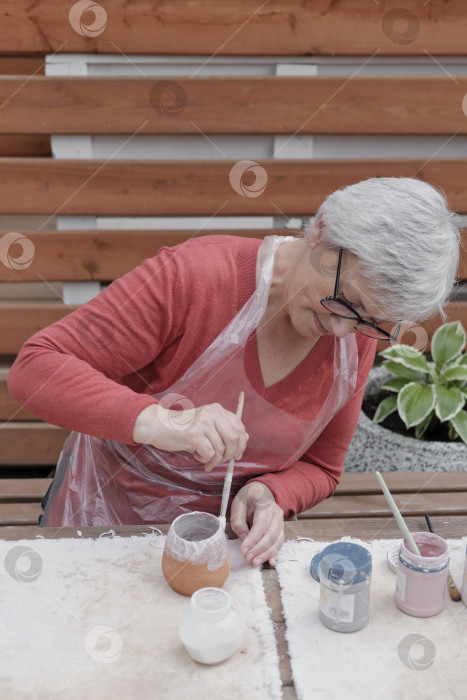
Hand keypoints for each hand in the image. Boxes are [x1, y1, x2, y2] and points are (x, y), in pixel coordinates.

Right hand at [132, 402, 247, 470]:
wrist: (157, 425)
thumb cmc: (181, 427)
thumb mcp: (205, 422)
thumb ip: (223, 427)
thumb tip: (245, 438)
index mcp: (216, 409)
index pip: (239, 426)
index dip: (242, 443)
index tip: (237, 455)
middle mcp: (211, 413)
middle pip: (234, 438)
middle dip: (230, 454)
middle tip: (222, 462)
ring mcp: (202, 423)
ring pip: (221, 448)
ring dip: (215, 460)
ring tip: (206, 461)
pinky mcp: (194, 434)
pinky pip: (209, 453)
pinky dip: (205, 459)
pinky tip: (197, 456)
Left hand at [230, 482, 283, 566]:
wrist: (262, 490)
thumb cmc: (248, 496)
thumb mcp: (238, 504)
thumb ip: (238, 520)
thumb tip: (244, 539)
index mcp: (264, 503)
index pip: (261, 524)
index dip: (252, 539)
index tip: (243, 550)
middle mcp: (275, 512)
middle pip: (270, 534)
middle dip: (259, 549)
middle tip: (247, 558)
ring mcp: (280, 520)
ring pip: (277, 540)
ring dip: (266, 553)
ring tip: (255, 562)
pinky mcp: (280, 527)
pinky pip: (280, 541)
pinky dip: (275, 553)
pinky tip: (271, 562)